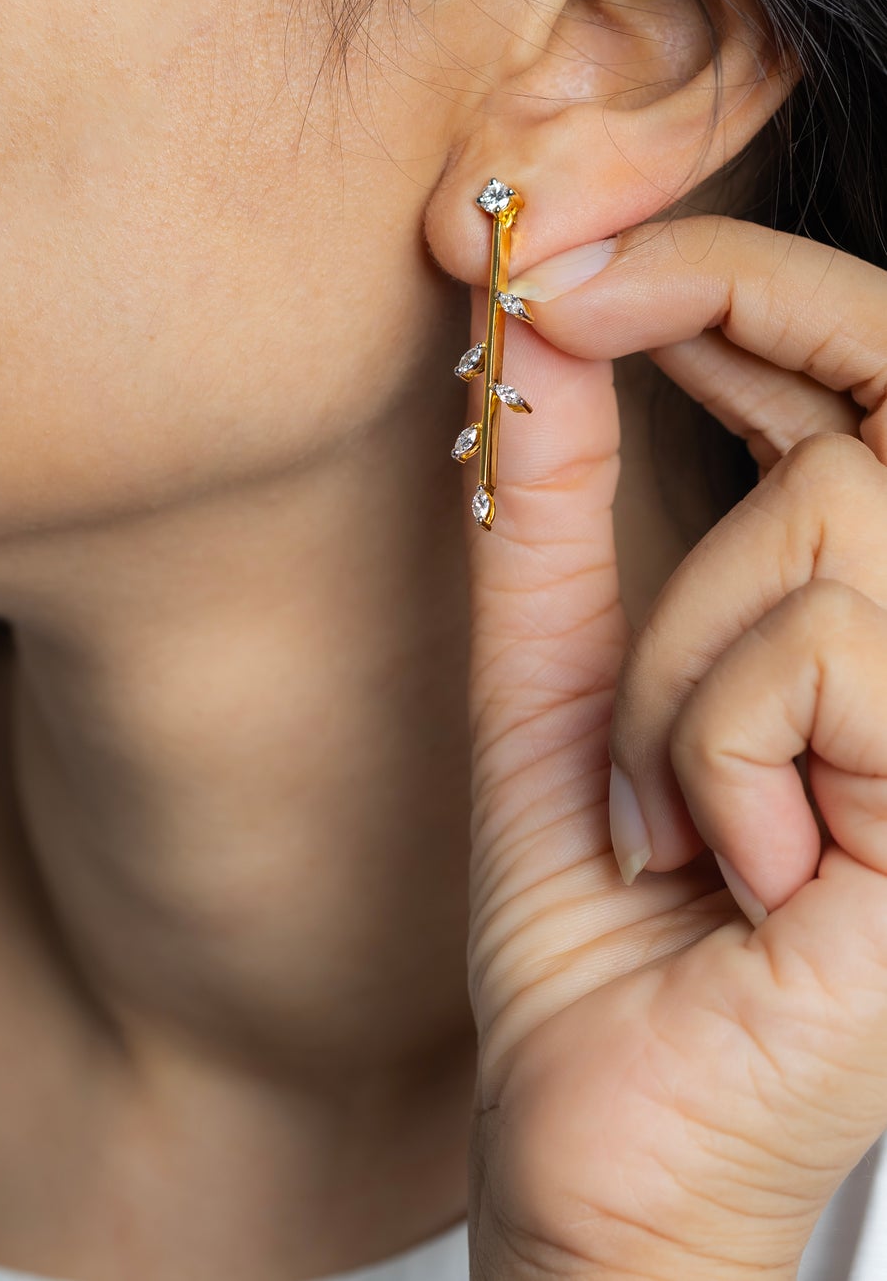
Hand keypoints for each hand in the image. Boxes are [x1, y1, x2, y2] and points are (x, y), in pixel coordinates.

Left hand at [460, 213, 886, 1278]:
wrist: (603, 1122)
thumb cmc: (598, 918)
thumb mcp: (554, 682)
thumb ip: (560, 519)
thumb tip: (537, 341)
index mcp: (866, 610)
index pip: (862, 374)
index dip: (731, 276)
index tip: (568, 269)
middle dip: (726, 292)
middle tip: (562, 294)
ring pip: (824, 520)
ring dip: (670, 659)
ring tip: (654, 801)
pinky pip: (818, 652)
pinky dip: (706, 744)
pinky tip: (727, 860)